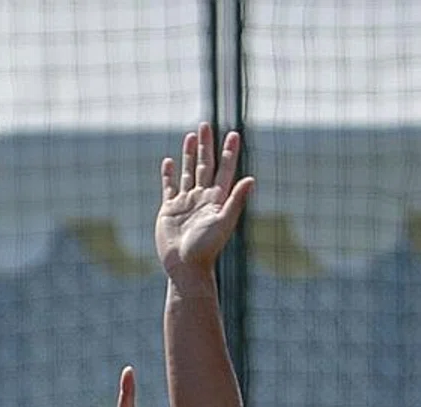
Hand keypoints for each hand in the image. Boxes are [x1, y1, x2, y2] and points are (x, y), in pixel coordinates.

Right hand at [156, 123, 254, 280]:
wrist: (185, 266)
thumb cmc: (206, 248)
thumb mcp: (223, 222)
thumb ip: (236, 200)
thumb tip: (251, 178)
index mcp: (217, 198)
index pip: (224, 169)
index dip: (229, 152)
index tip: (233, 133)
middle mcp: (202, 197)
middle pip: (205, 165)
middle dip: (206, 145)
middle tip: (206, 125)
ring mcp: (186, 202)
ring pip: (188, 172)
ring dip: (190, 154)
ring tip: (191, 136)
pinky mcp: (169, 210)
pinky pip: (169, 187)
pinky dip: (169, 174)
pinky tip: (170, 162)